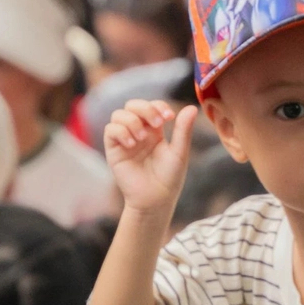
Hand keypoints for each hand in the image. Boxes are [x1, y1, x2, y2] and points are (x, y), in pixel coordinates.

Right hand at [103, 100, 198, 216]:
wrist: (155, 199)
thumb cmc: (169, 178)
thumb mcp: (179, 152)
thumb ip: (183, 130)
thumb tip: (192, 107)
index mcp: (155, 130)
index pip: (152, 106)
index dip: (158, 106)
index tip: (169, 117)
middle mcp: (138, 131)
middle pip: (132, 105)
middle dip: (145, 108)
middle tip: (157, 123)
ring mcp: (125, 139)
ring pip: (119, 115)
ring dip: (132, 121)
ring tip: (141, 138)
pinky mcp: (114, 149)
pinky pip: (110, 130)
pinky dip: (120, 131)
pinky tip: (132, 143)